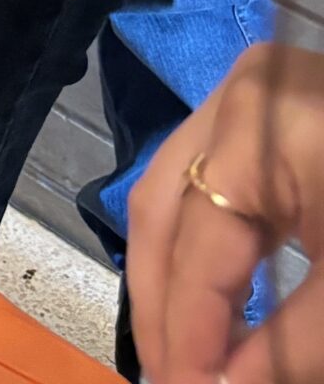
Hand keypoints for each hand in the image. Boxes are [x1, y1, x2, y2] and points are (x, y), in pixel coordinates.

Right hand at [129, 42, 323, 383]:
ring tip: (183, 356)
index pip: (198, 248)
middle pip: (163, 208)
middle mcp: (237, 96)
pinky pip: (211, 181)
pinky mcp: (273, 114)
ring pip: (175, 191)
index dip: (187, 334)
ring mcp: (251, 96)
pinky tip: (215, 307)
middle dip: (163, 307)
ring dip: (175, 279)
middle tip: (170, 383)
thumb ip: (288, 351)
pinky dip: (206, 247)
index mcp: (258, 130)